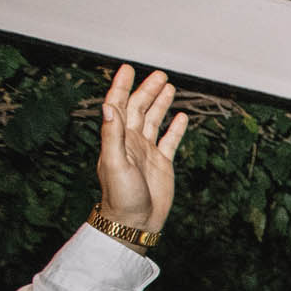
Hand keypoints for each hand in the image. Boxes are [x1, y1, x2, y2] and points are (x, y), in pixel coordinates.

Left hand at [96, 65, 188, 234]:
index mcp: (118, 138)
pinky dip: (176, 128)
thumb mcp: (114, 163)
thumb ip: (112, 134)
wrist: (135, 221)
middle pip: (139, 108)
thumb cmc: (120, 196)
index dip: (122, 86)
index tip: (128, 69)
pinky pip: (170, 140)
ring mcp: (147, 151)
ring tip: (170, 87)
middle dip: (147, 90)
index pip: (118, 105)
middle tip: (159, 75)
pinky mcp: (162, 163)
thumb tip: (109, 106)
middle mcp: (131, 141)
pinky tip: (182, 117)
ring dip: (161, 103)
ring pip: (155, 120)